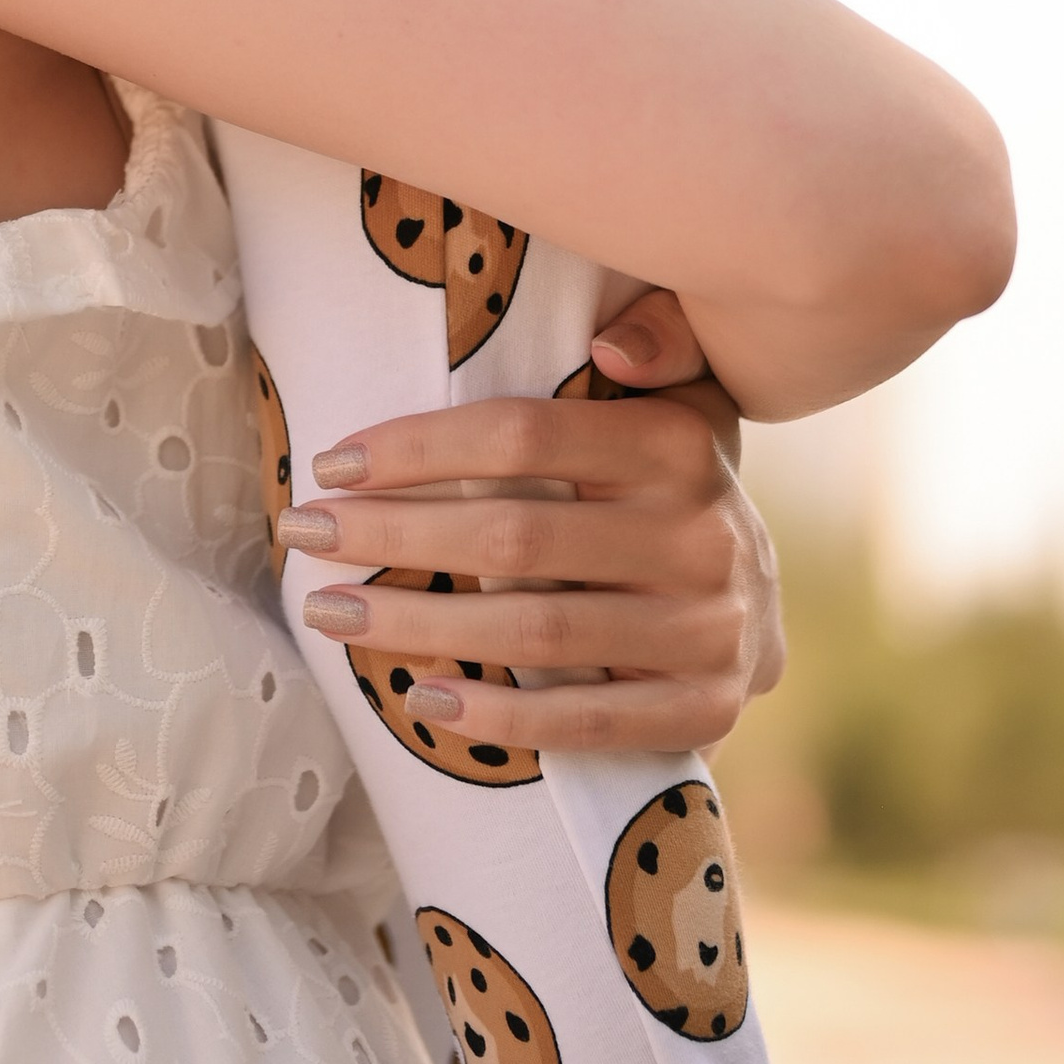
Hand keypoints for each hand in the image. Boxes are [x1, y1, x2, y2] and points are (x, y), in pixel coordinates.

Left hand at [277, 289, 785, 755]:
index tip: (331, 464)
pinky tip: (422, 696)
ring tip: (330, 614)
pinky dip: (499, 713)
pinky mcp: (704, 711)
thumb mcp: (666, 405)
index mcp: (678, 445)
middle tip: (302, 533)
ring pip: (537, 630)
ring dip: (419, 624)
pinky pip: (584, 719)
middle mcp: (703, 535)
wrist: (761, 613)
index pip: (523, 435)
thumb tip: (611, 344)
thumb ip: (648, 347)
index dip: (418, 447)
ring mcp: (709, 631)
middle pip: (515, 535)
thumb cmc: (663, 495)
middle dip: (392, 535)